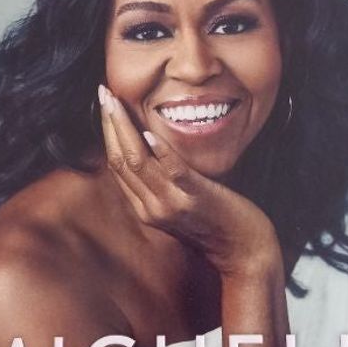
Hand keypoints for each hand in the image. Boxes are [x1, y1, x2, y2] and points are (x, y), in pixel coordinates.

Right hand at [98, 84, 281, 278]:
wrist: (244, 252)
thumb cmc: (216, 223)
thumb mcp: (179, 205)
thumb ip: (161, 184)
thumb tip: (152, 149)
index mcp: (145, 208)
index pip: (117, 165)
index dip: (108, 133)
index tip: (106, 105)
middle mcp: (152, 208)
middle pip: (121, 160)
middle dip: (110, 124)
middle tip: (103, 94)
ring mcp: (173, 204)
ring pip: (138, 162)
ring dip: (125, 128)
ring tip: (117, 102)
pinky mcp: (197, 199)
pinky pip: (174, 172)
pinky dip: (160, 151)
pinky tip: (150, 132)